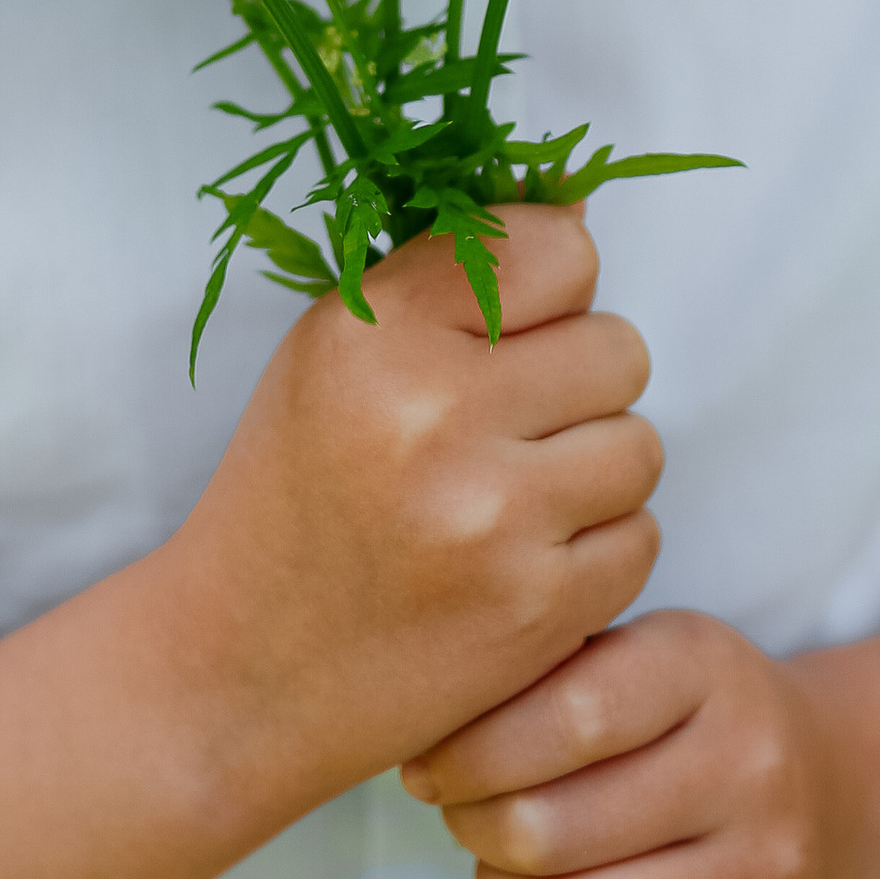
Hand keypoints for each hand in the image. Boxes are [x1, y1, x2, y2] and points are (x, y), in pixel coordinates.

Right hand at [165, 206, 661, 819]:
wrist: (238, 671)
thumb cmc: (295, 494)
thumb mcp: (336, 352)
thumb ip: (451, 273)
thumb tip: (586, 207)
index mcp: (377, 332)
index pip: (558, 250)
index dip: (547, 295)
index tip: (508, 337)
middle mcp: (434, 414)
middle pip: (619, 348)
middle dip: (577, 388)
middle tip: (510, 433)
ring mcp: (492, 517)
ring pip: (640, 446)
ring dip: (594, 474)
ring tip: (515, 501)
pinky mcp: (537, 609)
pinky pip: (641, 540)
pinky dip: (595, 554)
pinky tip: (521, 566)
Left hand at [401, 609, 846, 878]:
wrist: (841, 794)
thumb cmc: (692, 720)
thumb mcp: (639, 655)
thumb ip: (544, 678)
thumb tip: (423, 750)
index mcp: (707, 667)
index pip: (566, 714)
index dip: (470, 754)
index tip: (430, 770)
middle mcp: (754, 770)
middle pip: (553, 833)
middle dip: (475, 835)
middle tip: (463, 825)